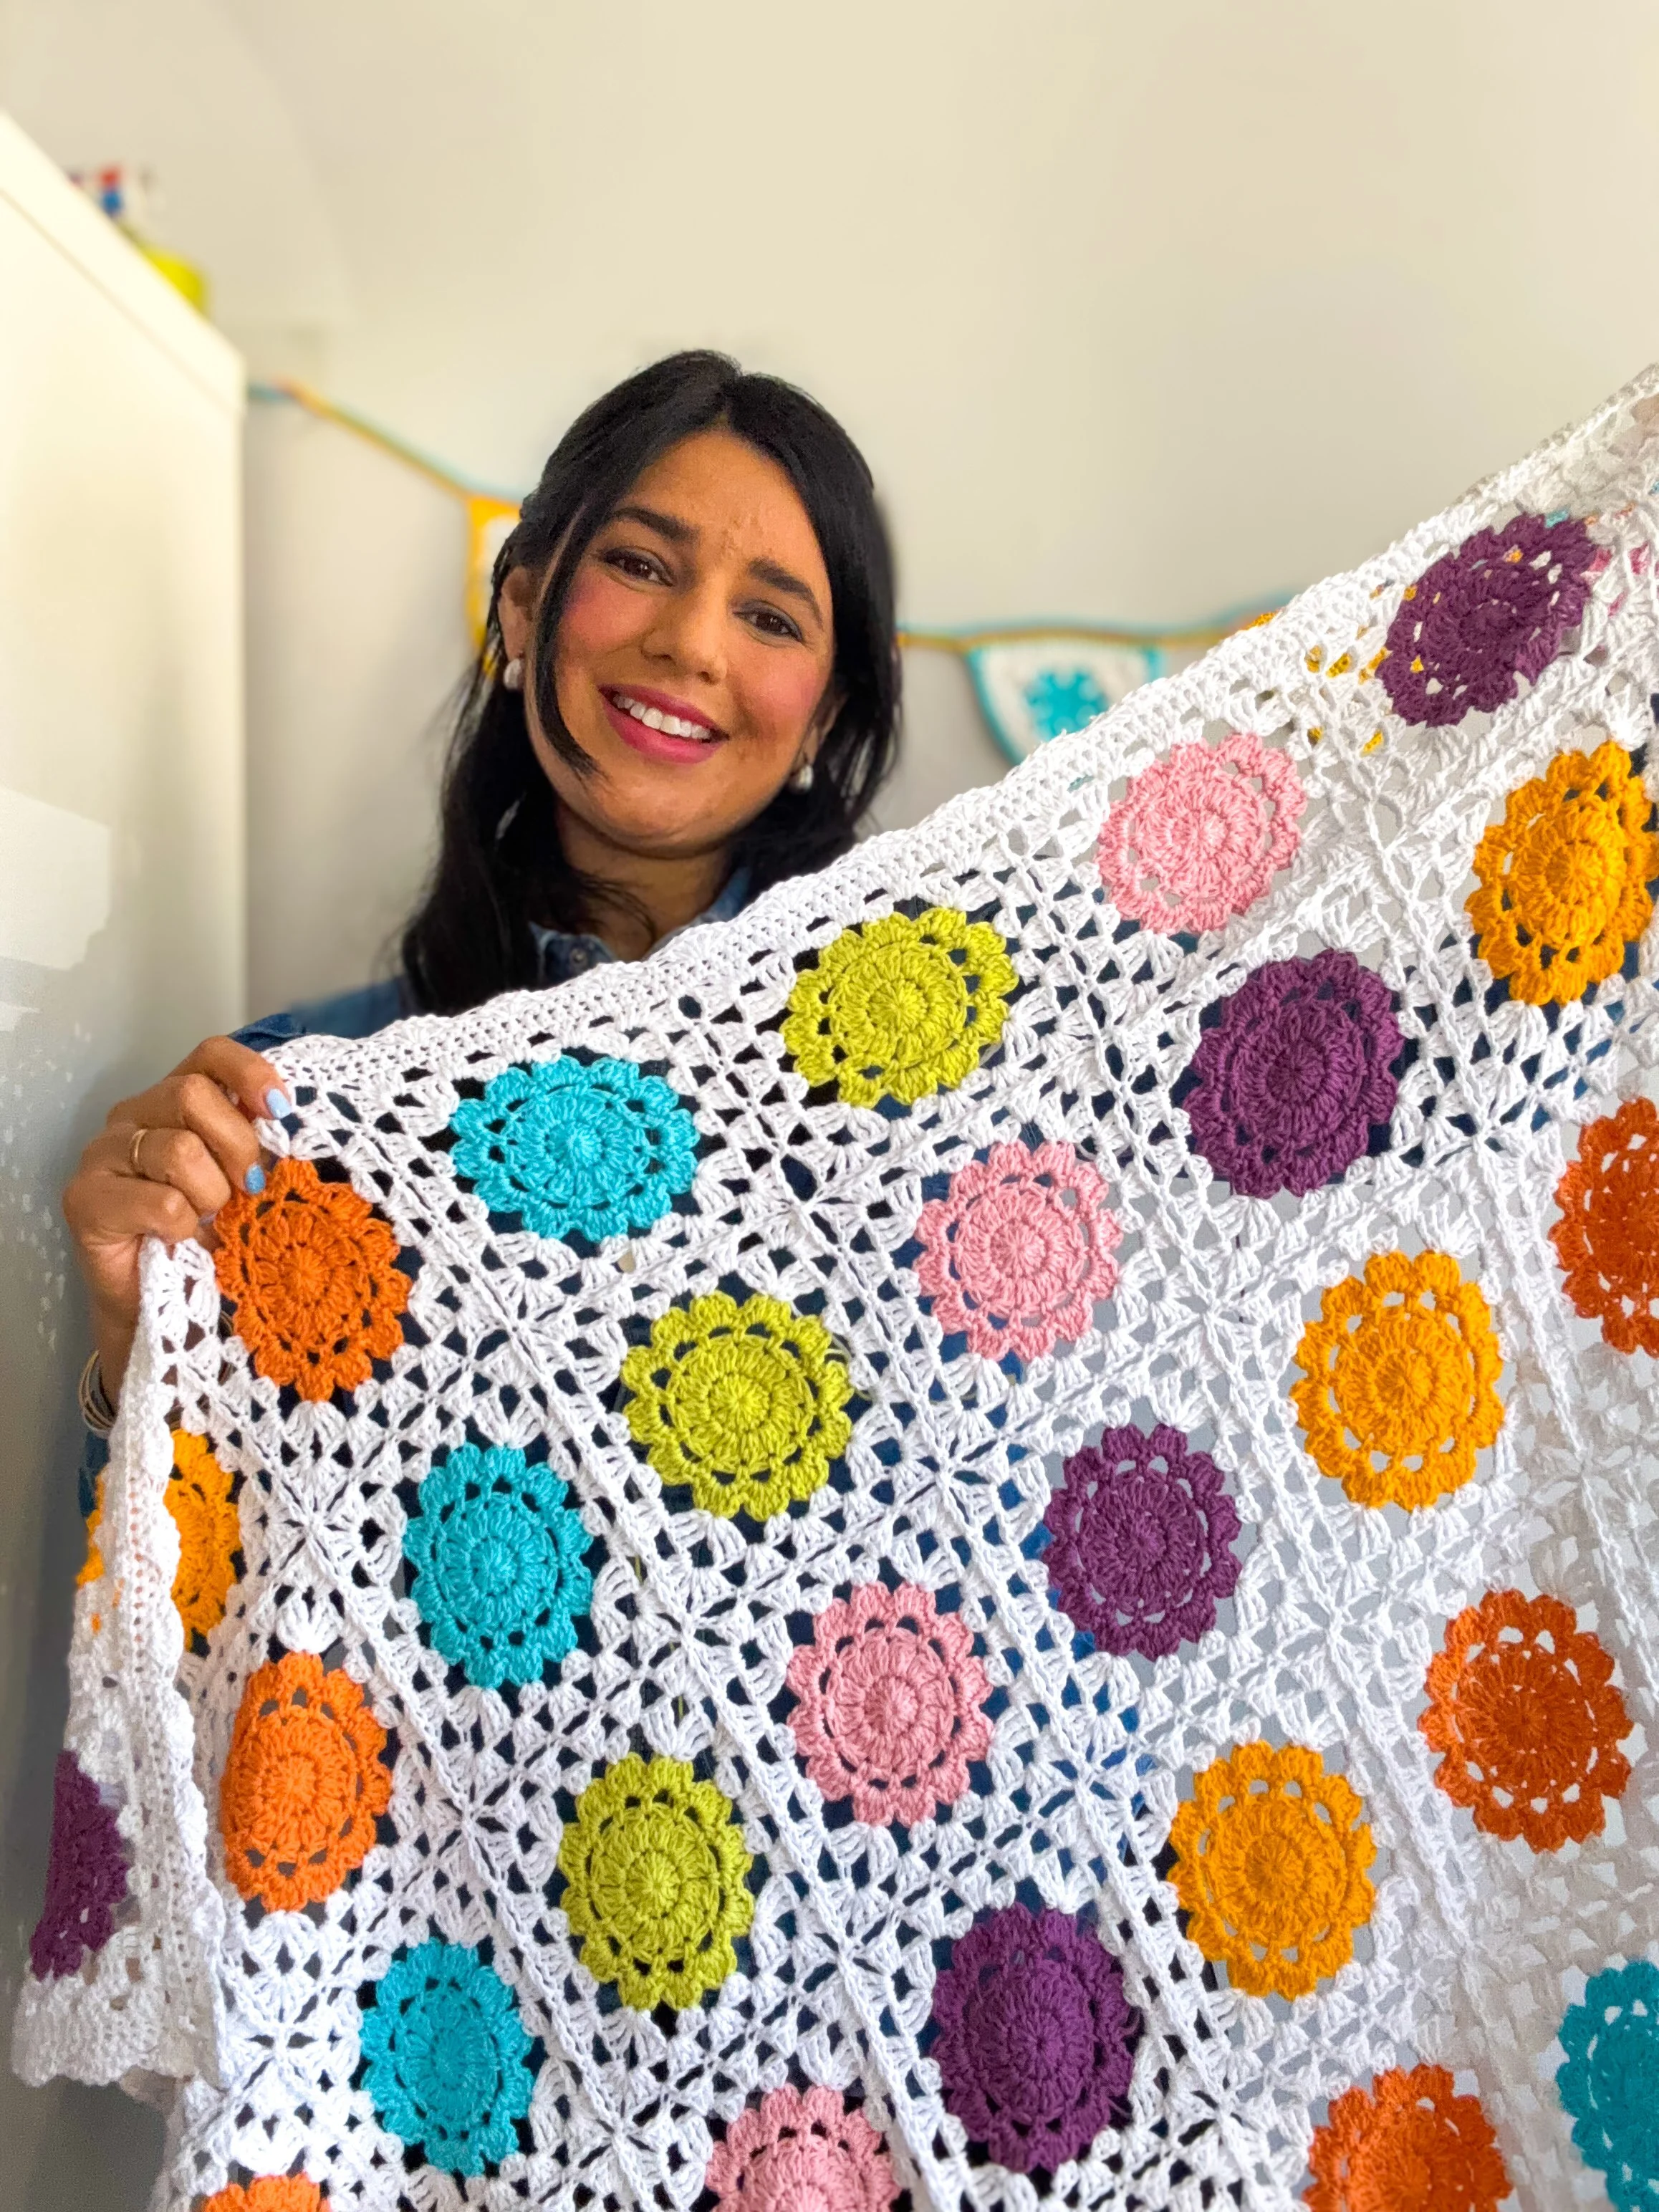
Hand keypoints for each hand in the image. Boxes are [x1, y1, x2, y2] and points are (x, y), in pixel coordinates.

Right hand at [63, 1037, 289, 1406]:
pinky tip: (180, 1240)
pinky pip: (161, 1202)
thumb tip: (290, 1118)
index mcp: (174, 1100)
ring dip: (212, 1195)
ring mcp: (102, 1155)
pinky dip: (184, 1227)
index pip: (209, 1055)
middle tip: (249, 1189)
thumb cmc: (210, 1237)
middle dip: (237, 1146)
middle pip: (192, 1095)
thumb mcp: (243, 1180)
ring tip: (210, 1221)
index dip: (249, 1073)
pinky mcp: (85, 1200)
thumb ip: (257, 1142)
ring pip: (178, 1149)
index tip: (281, 1110)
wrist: (163, 1305)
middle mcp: (132, 1116)